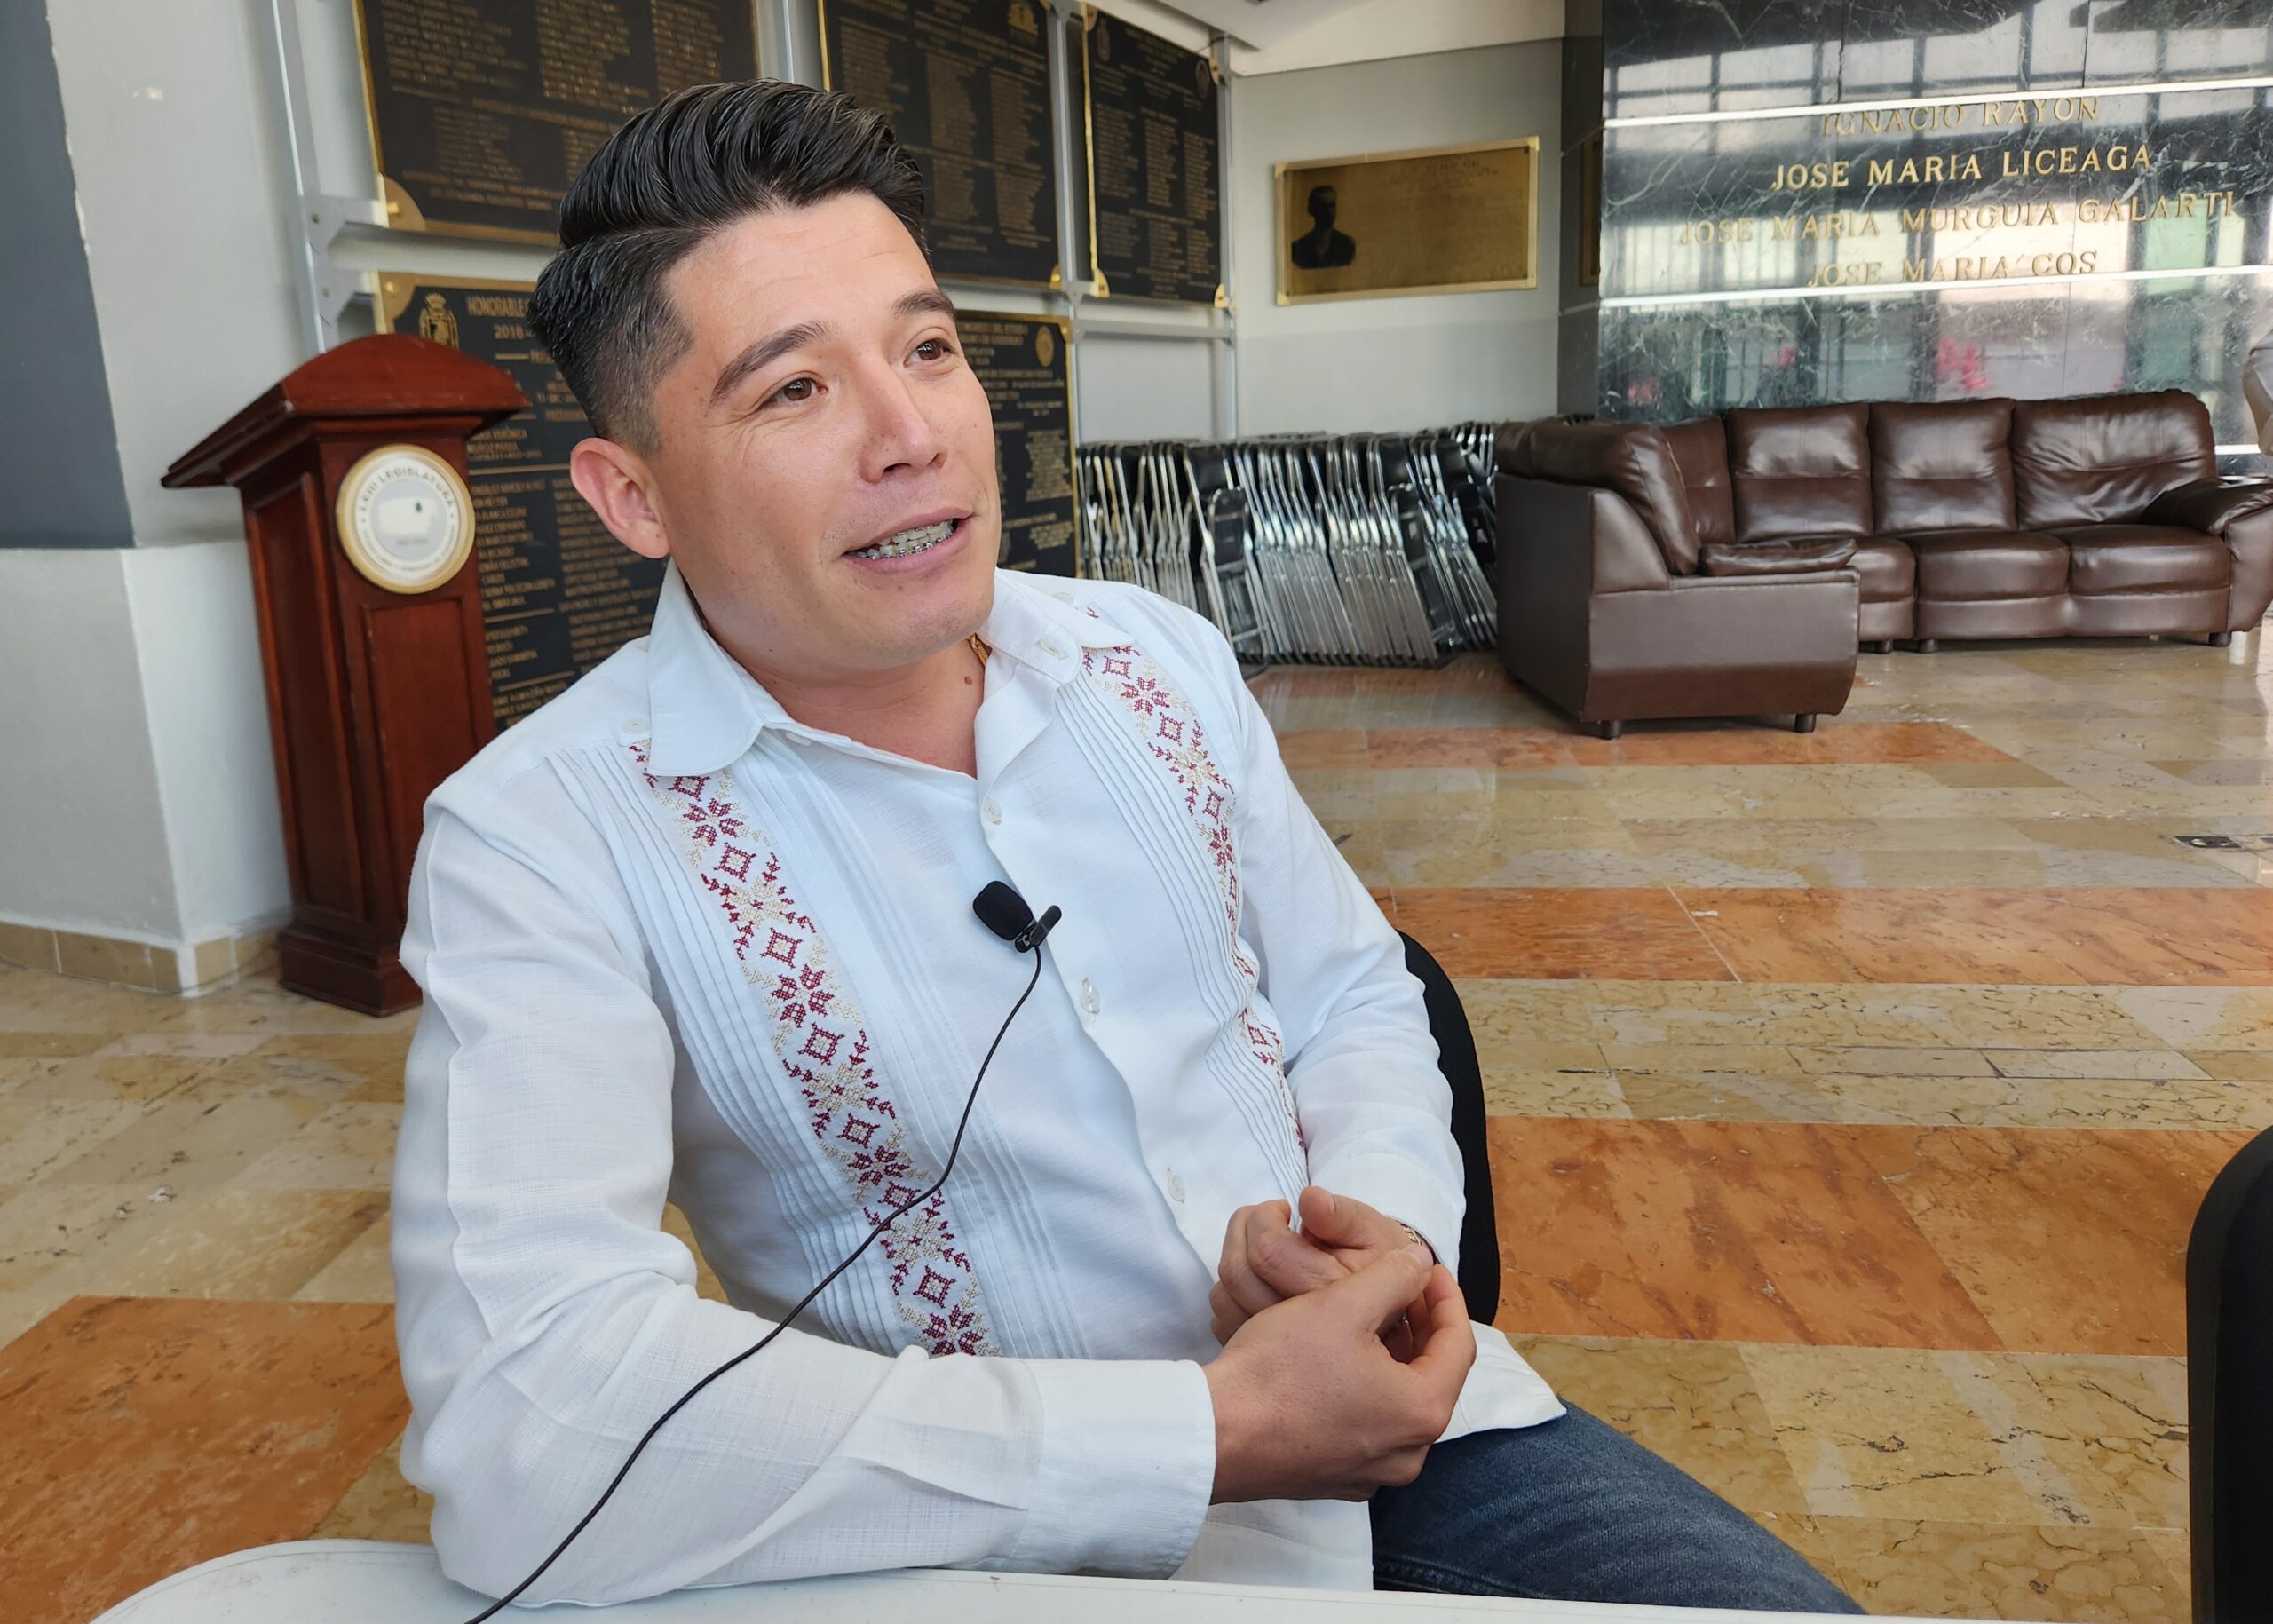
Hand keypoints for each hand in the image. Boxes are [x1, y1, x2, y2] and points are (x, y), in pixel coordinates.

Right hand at [1203, 1245, 1474, 1503]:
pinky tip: (1337, 1361)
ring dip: (1391, 1358)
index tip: (1426, 1266)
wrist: (1216, 1434)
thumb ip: (1394, 1276)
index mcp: (1422, 1413)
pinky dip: (1365, 1390)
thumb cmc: (1282, 1368)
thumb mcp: (1342, 1304)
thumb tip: (1419, 1263)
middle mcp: (1407, 1455)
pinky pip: (1367, 1427)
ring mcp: (1370, 1474)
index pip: (1458, 1346)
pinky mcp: (1334, 1479)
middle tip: (1399, 1286)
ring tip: (1368, 1317)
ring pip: (1397, 1403)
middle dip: (1418, 1327)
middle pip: (1431, 1377)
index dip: (1446, 1297)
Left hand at [1210, 1185, 1429, 1347]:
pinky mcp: (1263, 1360)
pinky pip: (1221, 1322)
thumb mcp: (1374, 1232)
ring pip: (1224, 1298)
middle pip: (1239, 1273)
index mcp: (1333, 1294)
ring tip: (1260, 1244)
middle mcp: (1304, 1331)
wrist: (1393, 1311)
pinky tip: (1257, 1278)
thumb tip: (1310, 1201)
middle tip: (1265, 1218)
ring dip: (1232, 1256)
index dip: (1265, 1216)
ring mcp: (1279, 1351)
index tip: (1283, 1208)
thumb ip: (1341, 1216)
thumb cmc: (1379, 1262)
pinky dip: (1229, 1292)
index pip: (1268, 1250)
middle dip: (1242, 1229)